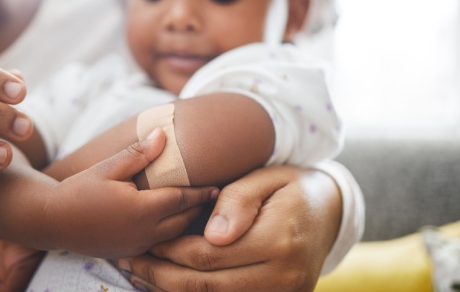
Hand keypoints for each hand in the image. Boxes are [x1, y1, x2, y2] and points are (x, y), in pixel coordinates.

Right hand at [44, 128, 219, 258]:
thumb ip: (138, 154)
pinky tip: (171, 221)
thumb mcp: (108, 167)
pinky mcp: (129, 253)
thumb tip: (163, 135)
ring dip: (187, 221)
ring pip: (174, 235)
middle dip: (199, 208)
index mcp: (142, 210)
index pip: (182, 199)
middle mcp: (144, 232)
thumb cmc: (79, 190)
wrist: (51, 221)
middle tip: (214, 195)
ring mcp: (137, 246)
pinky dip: (171, 232)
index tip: (217, 185)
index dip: (201, 192)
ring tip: (197, 207)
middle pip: (183, 220)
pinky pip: (159, 244)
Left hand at [118, 166, 341, 291]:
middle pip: (207, 287)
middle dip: (161, 277)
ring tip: (140, 277)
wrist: (329, 210)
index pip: (208, 256)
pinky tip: (171, 285)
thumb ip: (238, 202)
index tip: (144, 241)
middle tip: (130, 264)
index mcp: (279, 240)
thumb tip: (212, 236)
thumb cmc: (290, 187)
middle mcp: (284, 276)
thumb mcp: (266, 179)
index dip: (170, 252)